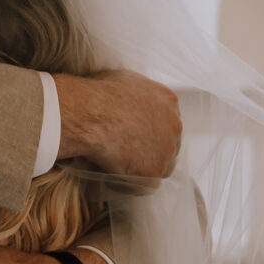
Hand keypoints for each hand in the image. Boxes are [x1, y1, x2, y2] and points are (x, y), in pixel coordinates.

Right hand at [54, 69, 180, 182]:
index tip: (135, 134)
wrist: (90, 114)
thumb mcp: (122, 79)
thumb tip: (128, 98)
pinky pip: (145, 184)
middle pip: (167, 143)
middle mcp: (174, 125)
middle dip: (150, 148)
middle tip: (126, 151)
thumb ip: (136, 92)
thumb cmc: (98, 94)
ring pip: (159, 165)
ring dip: (142, 167)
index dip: (149, 129)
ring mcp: (167, 150)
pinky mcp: (154, 171)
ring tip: (118, 165)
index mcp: (168, 101)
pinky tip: (112, 176)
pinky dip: (130, 182)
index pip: (166, 120)